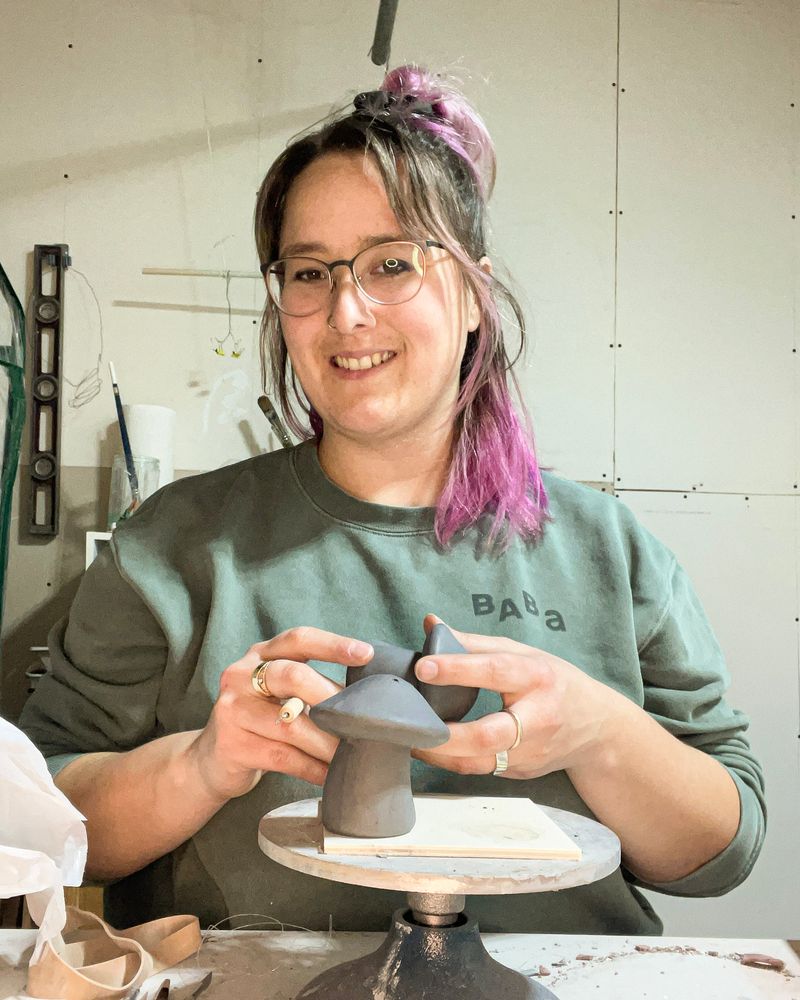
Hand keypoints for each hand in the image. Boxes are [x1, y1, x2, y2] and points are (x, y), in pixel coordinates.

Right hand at [187, 627, 372, 799]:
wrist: (211, 761)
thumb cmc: (261, 722)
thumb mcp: (279, 693)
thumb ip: (311, 685)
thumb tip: (367, 697)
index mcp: (261, 654)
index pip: (299, 639)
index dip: (333, 644)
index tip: (367, 654)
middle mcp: (241, 674)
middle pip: (292, 676)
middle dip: (331, 697)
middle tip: (363, 718)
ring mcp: (233, 709)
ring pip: (290, 724)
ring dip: (327, 742)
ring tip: (354, 755)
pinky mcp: (231, 744)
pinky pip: (282, 757)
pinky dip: (312, 767)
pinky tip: (329, 776)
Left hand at [412, 615, 625, 779]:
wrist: (598, 728)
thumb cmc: (553, 681)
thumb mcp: (522, 653)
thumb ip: (473, 642)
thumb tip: (430, 623)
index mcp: (537, 677)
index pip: (494, 671)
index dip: (457, 669)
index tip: (424, 667)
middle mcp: (538, 718)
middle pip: (489, 734)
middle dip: (446, 735)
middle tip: (411, 724)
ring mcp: (532, 752)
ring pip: (481, 762)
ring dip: (442, 755)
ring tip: (411, 740)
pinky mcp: (523, 772)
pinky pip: (483, 769)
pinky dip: (455, 761)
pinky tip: (433, 749)